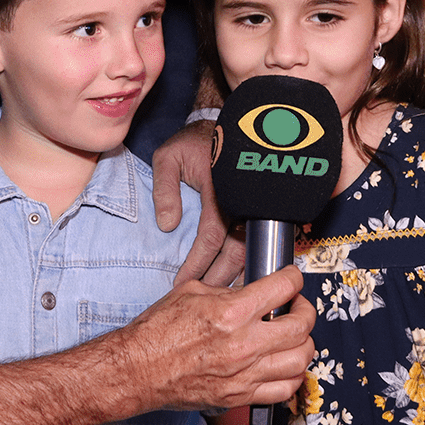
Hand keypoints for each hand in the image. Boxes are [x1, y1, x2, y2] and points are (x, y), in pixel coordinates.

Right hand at [113, 266, 314, 411]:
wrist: (139, 369)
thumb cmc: (158, 331)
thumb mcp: (191, 292)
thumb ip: (227, 291)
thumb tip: (251, 291)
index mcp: (231, 312)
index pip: (282, 289)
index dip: (294, 278)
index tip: (293, 279)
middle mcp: (243, 344)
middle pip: (300, 327)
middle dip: (306, 311)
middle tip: (298, 306)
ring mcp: (245, 374)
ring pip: (300, 361)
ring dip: (304, 344)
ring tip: (296, 336)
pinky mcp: (240, 396)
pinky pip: (284, 390)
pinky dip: (293, 376)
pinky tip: (285, 365)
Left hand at [152, 120, 244, 286]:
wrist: (225, 126)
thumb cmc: (193, 142)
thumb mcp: (167, 157)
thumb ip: (164, 189)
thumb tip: (168, 225)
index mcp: (220, 190)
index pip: (211, 237)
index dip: (198, 262)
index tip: (182, 280)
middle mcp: (241, 201)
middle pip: (236, 250)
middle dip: (218, 278)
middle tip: (201, 299)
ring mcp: (254, 205)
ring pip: (249, 249)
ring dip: (235, 273)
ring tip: (217, 293)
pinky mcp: (259, 208)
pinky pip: (255, 240)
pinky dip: (246, 260)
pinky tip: (237, 275)